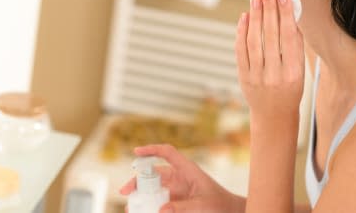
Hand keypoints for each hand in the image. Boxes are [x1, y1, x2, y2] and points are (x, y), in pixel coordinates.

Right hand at [119, 144, 235, 211]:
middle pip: (153, 174)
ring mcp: (176, 189)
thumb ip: (182, 208)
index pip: (167, 152)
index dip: (151, 149)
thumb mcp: (203, 206)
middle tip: (125, 192)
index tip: (135, 152)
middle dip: (137, 181)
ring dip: (141, 197)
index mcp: (187, 169)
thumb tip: (160, 210)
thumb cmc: (221, 204)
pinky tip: (142, 212)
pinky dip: (149, 207)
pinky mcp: (175, 201)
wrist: (230, 212)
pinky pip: (158, 202)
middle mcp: (179, 177)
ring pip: (153, 189)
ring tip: (130, 208)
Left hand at [236, 0, 304, 120]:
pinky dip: (242, 32)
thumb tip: (289, 17)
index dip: (286, 15)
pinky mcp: (243, 76)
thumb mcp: (300, 72)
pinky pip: (241, 50)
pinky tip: (245, 16)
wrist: (273, 115)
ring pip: (255, 41)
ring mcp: (257, 76)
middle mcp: (275, 74)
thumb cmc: (290, 89)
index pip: (290, 38)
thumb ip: (295, 48)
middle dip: (269, 10)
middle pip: (271, 36)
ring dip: (255, 17)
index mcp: (295, 72)